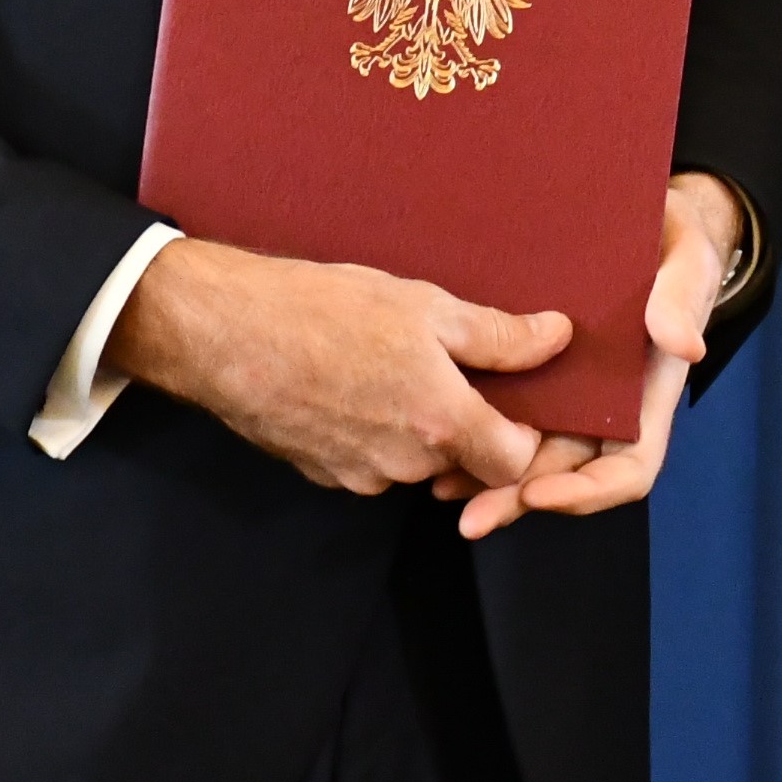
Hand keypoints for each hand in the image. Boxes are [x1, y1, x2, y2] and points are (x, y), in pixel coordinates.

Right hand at [102, 235, 567, 497]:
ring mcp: (358, 475)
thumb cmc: (323, 310)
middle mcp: (402, 465)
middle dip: (471, 423)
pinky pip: (371, 460)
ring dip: (420, 426)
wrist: (223, 333)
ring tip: (400, 364)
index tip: (521, 398)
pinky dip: (377, 431)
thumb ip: (498, 336)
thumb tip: (557, 338)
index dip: (526, 434)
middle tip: (458, 366)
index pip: (515, 463)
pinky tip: (359, 381)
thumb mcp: (425, 306)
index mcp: (439, 423)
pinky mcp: (321, 473)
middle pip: (465, 463)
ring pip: (416, 462)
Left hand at [451, 174, 740, 541]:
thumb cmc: (674, 241)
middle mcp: (607, 405)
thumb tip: (685, 347)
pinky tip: (437, 444)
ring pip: (530, 451)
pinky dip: (475, 434)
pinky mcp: (536, 368)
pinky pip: (506, 411)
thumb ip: (682, 297)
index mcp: (649, 394)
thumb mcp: (689, 259)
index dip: (585, 491)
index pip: (628, 466)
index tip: (537, 493)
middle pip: (567, 473)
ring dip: (490, 480)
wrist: (643, 216)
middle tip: (471, 517)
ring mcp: (569, 390)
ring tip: (442, 489)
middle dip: (521, 498)